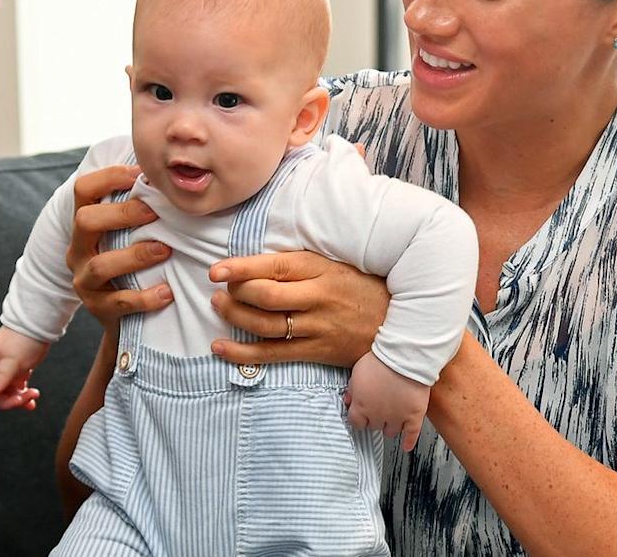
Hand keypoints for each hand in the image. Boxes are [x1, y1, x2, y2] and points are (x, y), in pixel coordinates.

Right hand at [0, 326, 48, 415]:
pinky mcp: (19, 370)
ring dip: (19, 399)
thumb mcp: (13, 358)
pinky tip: (32, 398)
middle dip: (9, 400)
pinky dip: (24, 395)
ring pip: (7, 393)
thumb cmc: (24, 338)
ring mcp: (7, 370)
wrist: (39, 324)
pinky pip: (18, 388)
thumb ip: (1, 376)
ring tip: (34, 395)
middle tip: (25, 398)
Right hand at [66, 164, 173, 332]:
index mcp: (85, 224)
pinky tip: (167, 292)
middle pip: (85, 220)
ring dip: (135, 255)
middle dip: (121, 213)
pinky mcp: (97, 308)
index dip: (109, 176)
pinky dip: (144, 297)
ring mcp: (84, 280)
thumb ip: (140, 206)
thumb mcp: (128, 233)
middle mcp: (78, 249)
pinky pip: (118, 302)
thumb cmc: (132, 263)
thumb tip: (171, 173)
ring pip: (100, 265)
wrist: (124, 318)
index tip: (140, 174)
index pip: (84, 189)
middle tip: (155, 212)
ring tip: (165, 250)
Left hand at [207, 251, 388, 367]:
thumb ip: (300, 264)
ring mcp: (317, 327)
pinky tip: (220, 348)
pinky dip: (243, 353)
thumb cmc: (362, 288)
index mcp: (321, 270)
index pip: (274, 266)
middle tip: (219, 289)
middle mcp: (318, 298)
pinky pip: (273, 355)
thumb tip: (256, 262)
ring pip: (265, 325)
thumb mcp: (336, 264)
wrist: (400, 324)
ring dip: (234, 317)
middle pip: (265, 297)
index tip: (216, 270)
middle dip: (235, 293)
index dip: (241, 268)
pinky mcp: (317, 352)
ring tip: (218, 307)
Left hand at [345, 352, 429, 451]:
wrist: (404, 357)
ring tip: (391, 419)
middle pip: (374, 427)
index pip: (356, 423)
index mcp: (361, 406)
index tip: (361, 416)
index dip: (359, 418)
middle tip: (378, 411)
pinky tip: (406, 446)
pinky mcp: (414, 416)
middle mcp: (378, 416)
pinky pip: (411, 434)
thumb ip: (352, 389)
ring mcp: (397, 417)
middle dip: (375, 419)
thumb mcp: (357, 372)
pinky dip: (409, 442)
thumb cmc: (380, 361)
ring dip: (390, 426)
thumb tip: (348, 400)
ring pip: (391, 432)